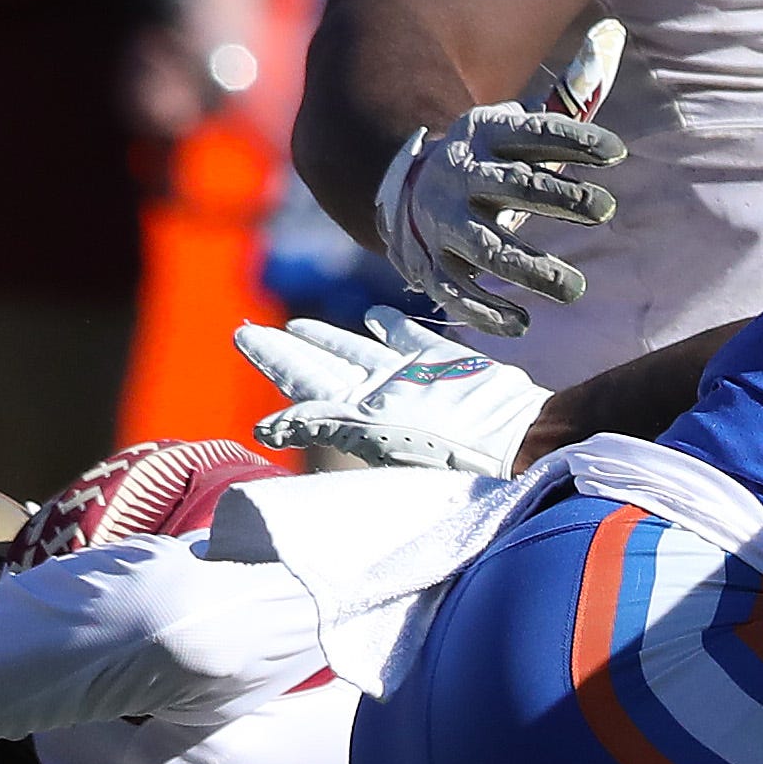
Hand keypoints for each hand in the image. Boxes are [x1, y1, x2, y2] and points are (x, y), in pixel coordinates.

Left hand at [237, 308, 554, 473]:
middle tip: (247, 330)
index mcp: (358, 416)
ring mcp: (412, 380)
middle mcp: (380, 397)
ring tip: (299, 325)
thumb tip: (263, 429)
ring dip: (327, 337)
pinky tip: (376, 316)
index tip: (242, 334)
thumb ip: (322, 422)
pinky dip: (391, 327)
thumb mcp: (376, 435)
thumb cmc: (450, 447)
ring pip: (358, 351)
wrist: (520, 440)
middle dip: (285, 348)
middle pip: (320, 366)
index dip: (272, 358)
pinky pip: (410, 340)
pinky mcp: (446, 365)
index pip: (303, 381)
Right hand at [374, 102, 621, 340]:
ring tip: (574, 287)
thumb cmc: (488, 162)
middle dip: (559, 197)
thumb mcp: (517, 126)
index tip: (616, 151)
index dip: (574, 139)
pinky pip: (456, 291)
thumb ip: (568, 95)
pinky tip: (521, 324)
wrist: (402, 188)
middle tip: (605, 209)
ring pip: (487, 248)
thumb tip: (612, 32)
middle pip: (514, 188)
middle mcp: (461, 177)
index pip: (533, 134)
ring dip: (530, 268)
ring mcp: (444, 224)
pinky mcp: (432, 265)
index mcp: (483, 136)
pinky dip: (485, 310)